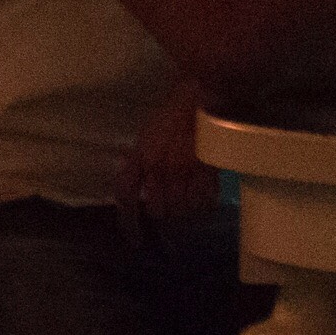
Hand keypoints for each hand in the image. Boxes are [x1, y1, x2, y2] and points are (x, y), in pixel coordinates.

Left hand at [118, 79, 217, 221]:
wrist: (200, 94)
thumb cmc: (172, 110)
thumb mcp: (148, 135)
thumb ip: (144, 161)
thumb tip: (145, 185)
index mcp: (141, 156)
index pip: (126, 196)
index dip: (128, 222)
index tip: (134, 240)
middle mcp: (160, 168)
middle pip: (158, 211)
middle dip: (163, 211)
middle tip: (171, 203)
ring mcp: (184, 171)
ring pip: (182, 210)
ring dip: (185, 210)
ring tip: (190, 197)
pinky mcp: (208, 171)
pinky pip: (205, 202)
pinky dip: (204, 204)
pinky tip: (205, 196)